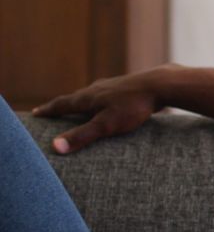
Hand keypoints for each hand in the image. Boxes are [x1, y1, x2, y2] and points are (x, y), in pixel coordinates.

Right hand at [30, 66, 170, 153]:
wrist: (161, 84)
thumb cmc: (133, 106)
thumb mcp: (106, 125)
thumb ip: (82, 136)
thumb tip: (54, 147)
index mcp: (88, 97)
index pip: (62, 104)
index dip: (48, 110)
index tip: (34, 113)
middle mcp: (97, 89)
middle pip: (75, 98)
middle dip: (63, 106)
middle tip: (51, 110)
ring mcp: (113, 86)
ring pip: (92, 95)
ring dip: (82, 102)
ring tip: (77, 107)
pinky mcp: (128, 87)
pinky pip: (108, 95)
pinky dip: (101, 101)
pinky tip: (108, 101)